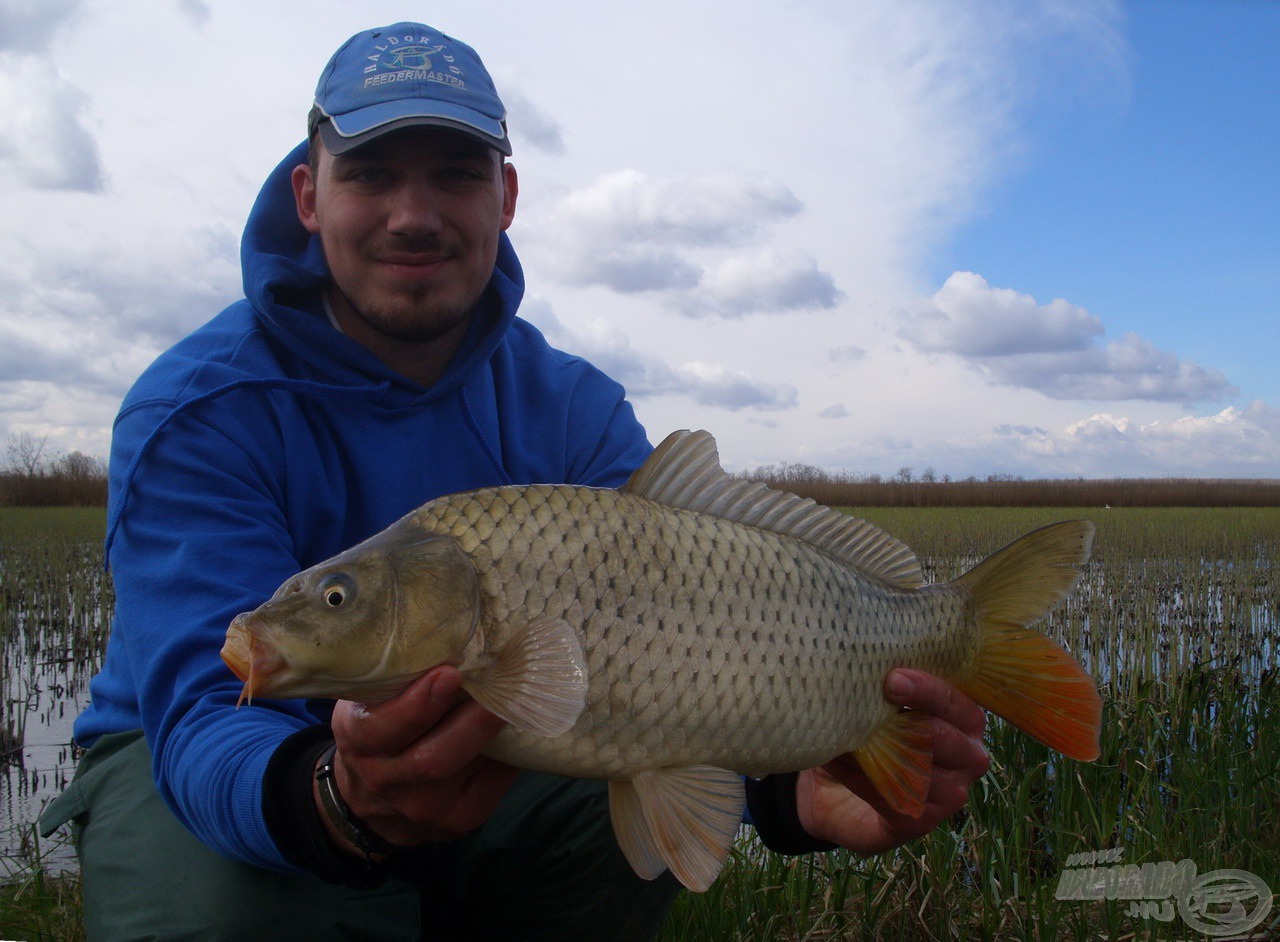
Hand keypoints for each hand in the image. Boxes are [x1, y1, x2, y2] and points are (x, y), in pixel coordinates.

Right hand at [322, 665, 518, 853]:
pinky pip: (492, 784)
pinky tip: (519, 726)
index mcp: (360, 741)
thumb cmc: (377, 729)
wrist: (369, 801)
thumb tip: (452, 636)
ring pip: (467, 770)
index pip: (382, 730)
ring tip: (518, 697)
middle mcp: (387, 781)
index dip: (418, 705)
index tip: (449, 674)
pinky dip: (509, 753)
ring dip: (495, 733)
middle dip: (471, 720)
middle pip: (433, 759)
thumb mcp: (367, 703)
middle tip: (503, 683)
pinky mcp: (460, 819)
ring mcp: (424, 808)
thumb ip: (395, 679)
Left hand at [795, 669, 988, 853]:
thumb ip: (887, 689)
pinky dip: (860, 778)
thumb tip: (864, 667)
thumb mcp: (881, 706)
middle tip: (874, 701)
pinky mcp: (924, 821)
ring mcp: (951, 793)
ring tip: (842, 734)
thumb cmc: (873, 734)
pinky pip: (893, 797)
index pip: (956, 703)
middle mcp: (969, 757)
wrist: (842, 790)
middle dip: (908, 717)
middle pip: (945, 736)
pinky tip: (835, 762)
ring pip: (918, 770)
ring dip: (875, 750)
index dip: (928, 690)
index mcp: (966, 721)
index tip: (893, 678)